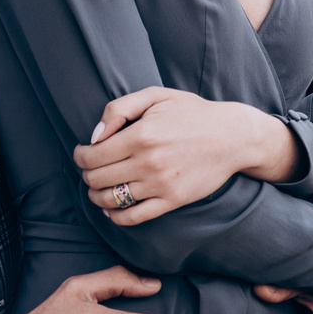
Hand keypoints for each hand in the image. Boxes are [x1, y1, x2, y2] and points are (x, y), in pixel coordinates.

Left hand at [77, 87, 301, 223]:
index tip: (82, 153)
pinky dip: (115, 216)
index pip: (92, 156)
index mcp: (141, 135)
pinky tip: (112, 208)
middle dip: (86, 175)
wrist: (232, 136)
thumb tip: (94, 136)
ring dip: (96, 196)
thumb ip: (120, 108)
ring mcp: (160, 184)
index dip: (80, 156)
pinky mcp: (171, 201)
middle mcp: (148, 162)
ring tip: (98, 188)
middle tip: (90, 169)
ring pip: (110, 199)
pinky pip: (133, 217)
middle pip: (96, 179)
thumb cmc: (193, 113)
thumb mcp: (157, 96)